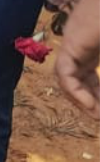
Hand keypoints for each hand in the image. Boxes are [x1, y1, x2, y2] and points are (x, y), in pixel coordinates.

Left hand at [56, 0, 99, 119]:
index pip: (89, 75)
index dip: (96, 93)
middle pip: (78, 79)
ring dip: (81, 100)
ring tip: (97, 116)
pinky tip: (90, 105)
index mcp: (94, 44)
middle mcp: (81, 45)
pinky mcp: (72, 43)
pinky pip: (65, 74)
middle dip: (89, 101)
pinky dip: (75, 91)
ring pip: (69, 79)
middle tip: (99, 118)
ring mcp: (75, 43)